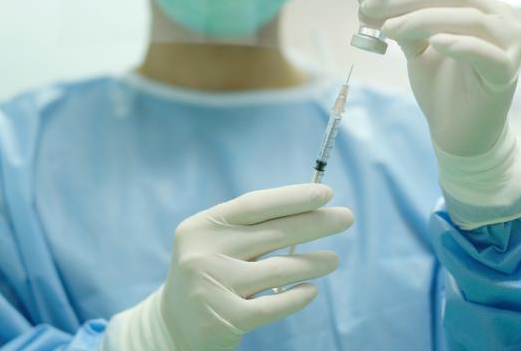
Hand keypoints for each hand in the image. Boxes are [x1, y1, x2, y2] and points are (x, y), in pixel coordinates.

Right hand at [106, 184, 353, 350]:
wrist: (173, 326)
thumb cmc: (208, 275)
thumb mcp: (216, 244)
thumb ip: (252, 228)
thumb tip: (310, 209)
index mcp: (202, 226)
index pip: (255, 205)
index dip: (293, 197)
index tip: (326, 193)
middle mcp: (203, 253)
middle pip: (273, 233)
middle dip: (315, 223)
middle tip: (346, 218)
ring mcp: (213, 286)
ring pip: (279, 269)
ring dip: (314, 262)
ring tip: (334, 259)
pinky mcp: (226, 318)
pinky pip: (275, 304)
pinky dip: (298, 296)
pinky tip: (311, 290)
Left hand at [359, 0, 520, 155]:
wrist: (459, 133)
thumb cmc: (440, 87)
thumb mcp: (413, 48)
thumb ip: (396, 21)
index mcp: (477, 6)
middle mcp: (499, 17)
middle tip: (371, 5)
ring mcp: (510, 43)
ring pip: (469, 18)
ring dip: (423, 18)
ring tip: (388, 29)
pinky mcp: (507, 73)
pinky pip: (485, 53)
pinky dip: (459, 44)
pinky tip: (434, 42)